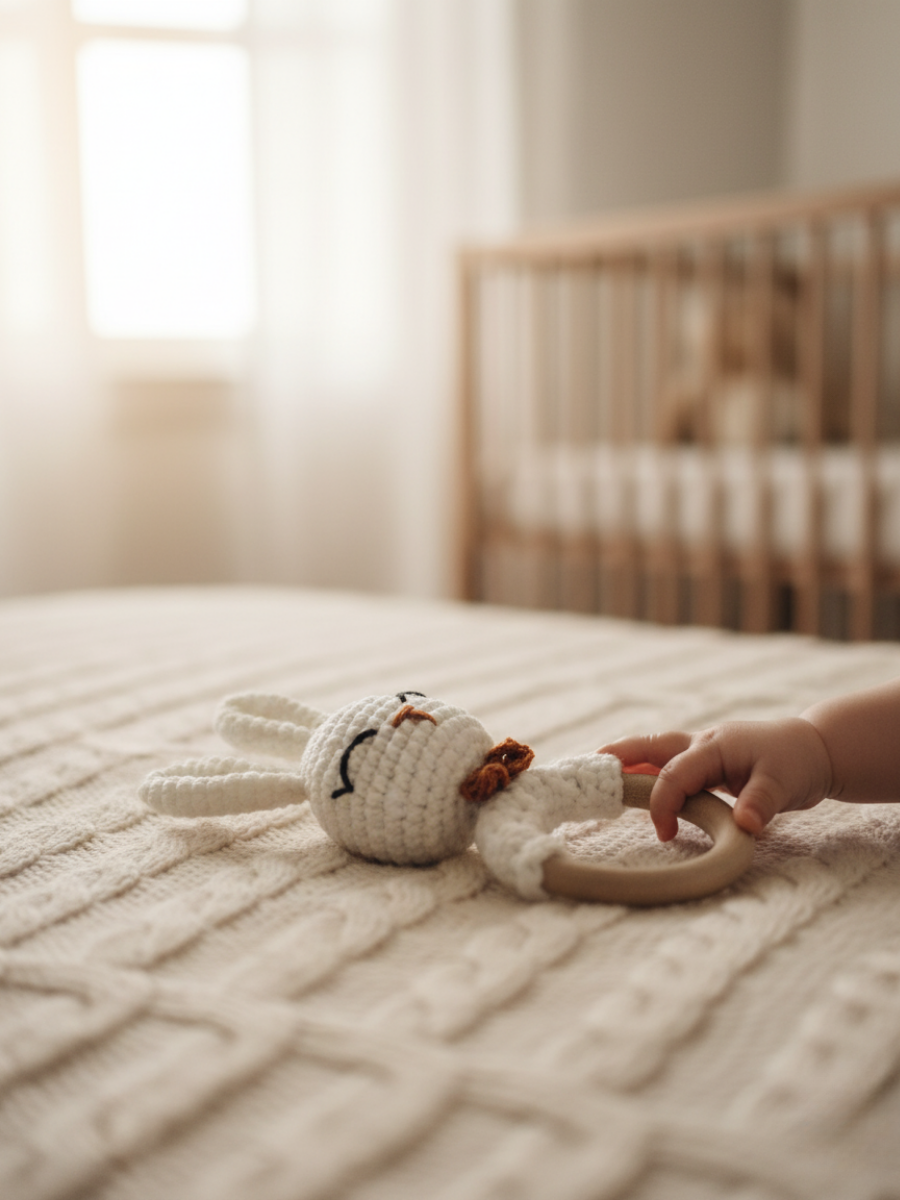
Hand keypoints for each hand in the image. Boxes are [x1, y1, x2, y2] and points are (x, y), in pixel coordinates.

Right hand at [600, 718, 833, 840]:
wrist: (816, 749)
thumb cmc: (797, 763)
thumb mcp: (784, 784)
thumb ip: (761, 803)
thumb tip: (744, 825)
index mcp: (714, 747)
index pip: (675, 775)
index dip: (663, 804)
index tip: (665, 833)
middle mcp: (702, 744)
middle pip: (652, 747)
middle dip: (620, 757)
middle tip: (590, 769)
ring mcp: (703, 751)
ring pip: (657, 753)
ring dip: (629, 761)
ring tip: (599, 775)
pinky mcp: (708, 762)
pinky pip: (669, 764)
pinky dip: (648, 770)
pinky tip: (635, 783)